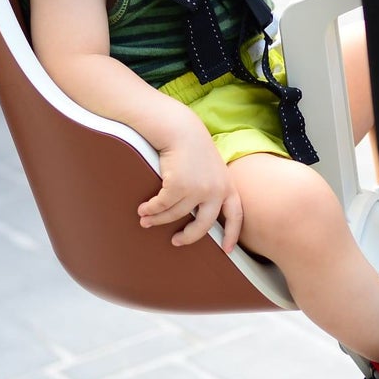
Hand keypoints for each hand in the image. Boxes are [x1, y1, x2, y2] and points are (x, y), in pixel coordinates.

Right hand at [139, 129, 244, 251]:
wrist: (180, 129)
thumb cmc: (193, 147)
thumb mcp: (212, 169)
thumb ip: (212, 188)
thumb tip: (200, 212)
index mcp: (228, 187)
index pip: (235, 216)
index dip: (232, 235)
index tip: (227, 250)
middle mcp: (216, 191)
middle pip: (203, 225)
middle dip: (189, 237)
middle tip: (176, 241)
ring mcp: (198, 190)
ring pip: (176, 215)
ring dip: (158, 220)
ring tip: (146, 221)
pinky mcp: (178, 187)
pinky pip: (162, 205)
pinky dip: (150, 209)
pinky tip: (143, 210)